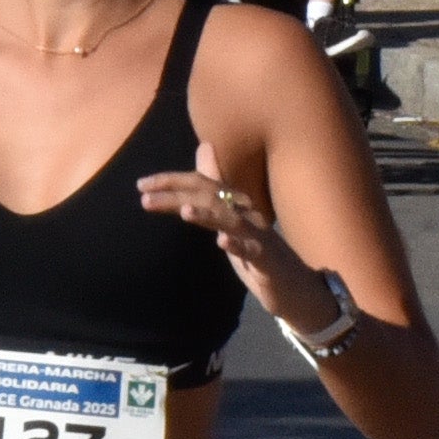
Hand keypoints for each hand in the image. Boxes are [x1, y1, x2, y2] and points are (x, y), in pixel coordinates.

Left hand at [139, 160, 331, 325]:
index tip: (142, 184)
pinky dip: (238, 245)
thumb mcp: (230, 222)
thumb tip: (203, 149)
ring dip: (208, 216)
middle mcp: (248, 215)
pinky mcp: (268, 262)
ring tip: (184, 212)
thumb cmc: (258, 254)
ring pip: (232, 221)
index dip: (172, 181)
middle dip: (177, 196)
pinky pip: (253, 251)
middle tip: (144, 196)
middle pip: (211, 198)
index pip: (202, 185)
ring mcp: (259, 237)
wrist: (296, 288)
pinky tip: (222, 242)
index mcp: (236, 205)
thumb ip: (213, 190)